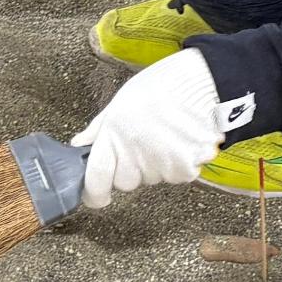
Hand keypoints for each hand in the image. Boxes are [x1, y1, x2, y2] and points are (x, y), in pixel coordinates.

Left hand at [73, 48, 252, 207]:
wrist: (202, 84)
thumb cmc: (161, 88)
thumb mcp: (120, 102)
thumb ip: (98, 129)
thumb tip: (79, 145)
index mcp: (114, 137)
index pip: (96, 179)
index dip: (93, 194)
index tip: (95, 197)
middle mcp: (135, 155)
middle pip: (125, 183)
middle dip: (129, 170)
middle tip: (141, 145)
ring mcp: (161, 166)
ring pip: (151, 179)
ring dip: (154, 165)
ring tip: (163, 137)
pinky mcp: (185, 171)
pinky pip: (174, 176)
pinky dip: (177, 164)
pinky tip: (179, 142)